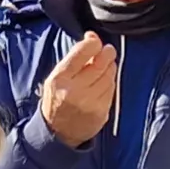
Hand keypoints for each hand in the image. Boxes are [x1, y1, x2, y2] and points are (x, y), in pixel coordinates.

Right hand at [39, 33, 119, 147]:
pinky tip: (103, 82)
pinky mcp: (101, 111)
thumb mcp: (58, 76)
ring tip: (104, 66)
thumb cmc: (57, 99)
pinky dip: (110, 82)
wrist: (58, 132)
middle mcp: (75, 91)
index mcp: (60, 79)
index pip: (82, 52)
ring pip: (109, 76)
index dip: (93, 43)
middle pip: (100, 63)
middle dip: (107, 53)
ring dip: (110, 67)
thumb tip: (92, 36)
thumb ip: (75, 56)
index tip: (95, 41)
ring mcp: (90, 102)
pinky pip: (112, 89)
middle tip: (107, 50)